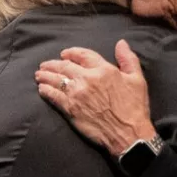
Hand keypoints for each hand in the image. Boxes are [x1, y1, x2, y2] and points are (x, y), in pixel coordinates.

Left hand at [36, 40, 156, 156]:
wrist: (128, 134)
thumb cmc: (134, 107)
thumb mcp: (137, 79)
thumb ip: (128, 59)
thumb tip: (121, 43)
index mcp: (103, 69)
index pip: (82, 55)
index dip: (71, 53)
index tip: (64, 54)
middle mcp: (87, 79)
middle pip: (65, 66)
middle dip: (53, 64)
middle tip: (45, 65)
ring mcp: (76, 94)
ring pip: (56, 80)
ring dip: (46, 76)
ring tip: (39, 75)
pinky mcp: (70, 109)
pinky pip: (53, 96)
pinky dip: (46, 91)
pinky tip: (41, 89)